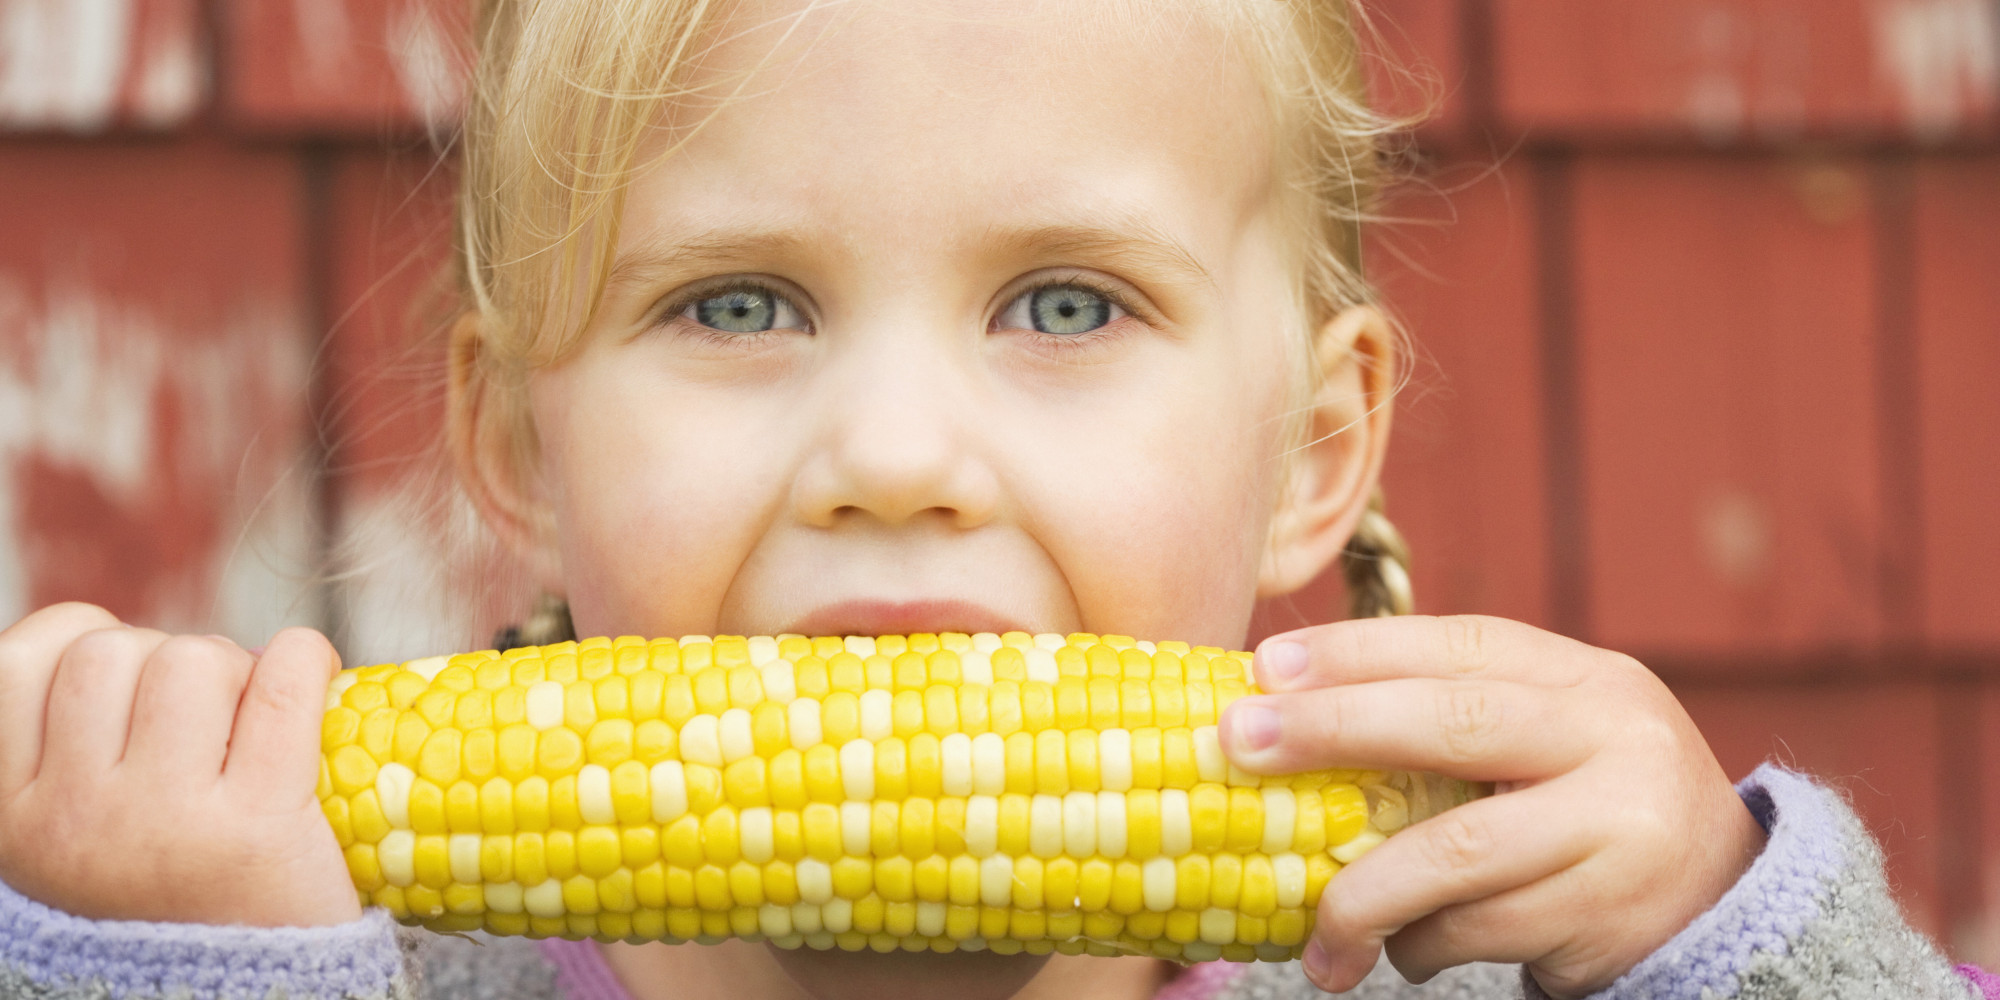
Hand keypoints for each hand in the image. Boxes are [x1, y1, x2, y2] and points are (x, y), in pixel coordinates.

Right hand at [0, 602, 359, 927]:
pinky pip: (283, 680)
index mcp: (13, 817)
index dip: (83, 644)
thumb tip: (113, 636)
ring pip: (191, 658)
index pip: (20, 666)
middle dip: (169, 659)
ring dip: (236, 669)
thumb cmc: (174, 896)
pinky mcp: (258, 826)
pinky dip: (304, 660)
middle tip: (208, 718)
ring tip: (251, 724)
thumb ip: (69, 749)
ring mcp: (161, 823)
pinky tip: (311, 681)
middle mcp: (73, 819)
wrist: (249, 996)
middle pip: (113, 652)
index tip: (129, 680)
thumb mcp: (79, 834)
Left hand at [1218, 615, 1765, 997]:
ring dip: (1365, 893)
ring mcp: (1619, 823)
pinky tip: (1403, 950)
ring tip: (1318, 930)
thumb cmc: (1585, 807)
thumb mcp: (1545, 740)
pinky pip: (1482, 927)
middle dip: (1333, 729)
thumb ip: (1450, 720)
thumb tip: (1285, 712)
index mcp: (1582, 678)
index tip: (1265, 665)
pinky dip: (1423, 943)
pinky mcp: (1610, 910)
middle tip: (1239, 743)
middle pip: (1454, 724)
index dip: (1357, 650)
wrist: (1721, 900)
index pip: (1458, 646)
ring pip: (1456, 852)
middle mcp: (1612, 735)